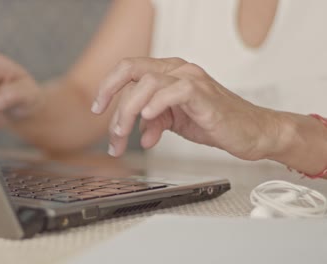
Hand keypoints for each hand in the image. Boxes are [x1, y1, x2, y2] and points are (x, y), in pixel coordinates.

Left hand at [91, 57, 281, 159]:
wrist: (252, 132)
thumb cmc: (217, 122)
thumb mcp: (176, 122)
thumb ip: (154, 121)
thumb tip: (138, 133)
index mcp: (168, 73)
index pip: (129, 69)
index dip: (108, 86)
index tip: (97, 107)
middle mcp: (178, 70)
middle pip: (131, 69)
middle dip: (110, 98)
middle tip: (108, 129)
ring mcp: (191, 80)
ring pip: (148, 82)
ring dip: (128, 111)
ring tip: (124, 135)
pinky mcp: (204, 95)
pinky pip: (175, 91)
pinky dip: (157, 105)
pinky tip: (148, 121)